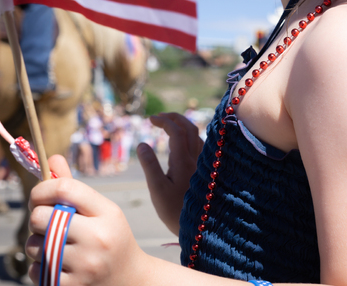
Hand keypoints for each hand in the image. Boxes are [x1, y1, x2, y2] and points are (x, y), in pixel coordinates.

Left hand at [26, 155, 144, 285]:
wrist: (130, 280)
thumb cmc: (112, 239)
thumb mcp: (102, 211)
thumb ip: (75, 188)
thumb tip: (51, 158)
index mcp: (107, 213)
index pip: (64, 189)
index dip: (42, 188)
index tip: (39, 195)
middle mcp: (98, 238)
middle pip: (42, 217)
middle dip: (38, 219)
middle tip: (50, 224)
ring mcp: (84, 265)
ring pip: (34, 245)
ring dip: (38, 245)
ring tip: (58, 248)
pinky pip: (36, 270)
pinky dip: (40, 268)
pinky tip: (60, 267)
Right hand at [137, 113, 203, 234]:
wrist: (199, 227)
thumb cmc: (174, 211)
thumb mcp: (157, 189)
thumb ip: (149, 165)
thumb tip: (142, 144)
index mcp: (183, 161)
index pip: (177, 131)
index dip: (164, 121)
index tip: (150, 119)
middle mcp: (196, 159)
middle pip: (190, 127)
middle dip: (174, 118)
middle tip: (158, 117)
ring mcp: (203, 164)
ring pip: (197, 135)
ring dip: (183, 126)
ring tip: (167, 126)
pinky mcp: (204, 171)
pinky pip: (200, 145)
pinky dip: (189, 136)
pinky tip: (181, 142)